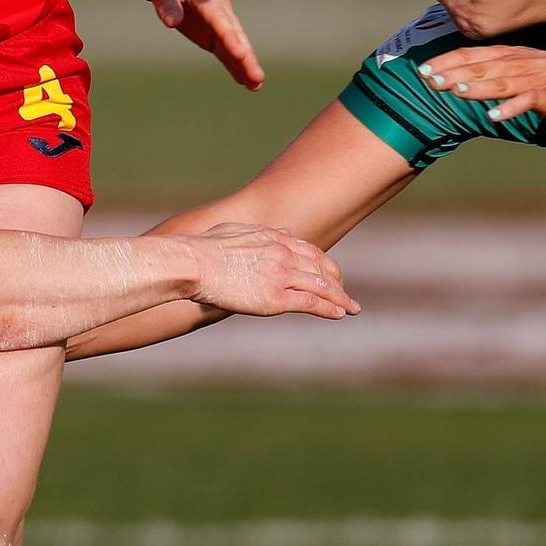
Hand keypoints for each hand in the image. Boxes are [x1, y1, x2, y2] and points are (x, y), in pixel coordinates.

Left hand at [130, 0, 262, 89]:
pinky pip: (224, 47)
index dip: (230, 38)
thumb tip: (171, 22)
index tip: (241, 55)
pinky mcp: (210, 28)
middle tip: (257, 78)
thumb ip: (164, 1)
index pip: (219, 19)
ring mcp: (216, 17)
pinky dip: (234, 62)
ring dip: (244, 63)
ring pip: (233, 43)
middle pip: (234, 34)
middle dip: (245, 56)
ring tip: (256, 84)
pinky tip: (243, 79)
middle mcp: (217, 5)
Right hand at [188, 223, 358, 319]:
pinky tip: (338, 314)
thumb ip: (257, 233)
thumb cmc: (204, 248)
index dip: (324, 264)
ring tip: (351, 308)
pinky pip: (311, 302)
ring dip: (340, 298)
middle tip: (345, 294)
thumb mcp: (233, 231)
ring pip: (321, 286)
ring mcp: (281, 275)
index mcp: (272, 237)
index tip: (332, 273)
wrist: (194, 263)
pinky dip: (328, 308)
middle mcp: (283, 253)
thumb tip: (275, 232)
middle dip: (337, 281)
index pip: (309, 250)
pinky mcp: (276, 297)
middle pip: (321, 267)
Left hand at [416, 44, 545, 122]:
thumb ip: (497, 69)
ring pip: (500, 82)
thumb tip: (466, 76)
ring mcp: (534, 80)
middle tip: (426, 79)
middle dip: (452, 73)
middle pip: (480, 68)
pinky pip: (528, 101)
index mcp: (510, 56)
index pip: (472, 55)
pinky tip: (495, 115)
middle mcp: (518, 65)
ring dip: (476, 87)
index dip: (447, 61)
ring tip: (453, 90)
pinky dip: (511, 107)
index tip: (423, 68)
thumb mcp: (524, 65)